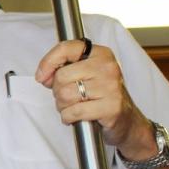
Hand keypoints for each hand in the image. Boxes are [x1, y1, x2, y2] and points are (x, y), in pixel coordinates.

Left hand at [34, 38, 153, 155]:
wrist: (127, 120)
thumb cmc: (101, 95)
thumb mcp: (83, 74)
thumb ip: (61, 69)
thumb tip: (43, 75)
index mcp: (100, 53)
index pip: (65, 48)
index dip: (47, 62)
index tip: (41, 76)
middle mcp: (107, 67)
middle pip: (61, 76)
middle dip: (57, 91)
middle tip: (68, 97)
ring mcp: (111, 86)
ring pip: (65, 95)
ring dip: (62, 106)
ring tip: (73, 106)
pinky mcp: (111, 106)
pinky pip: (74, 111)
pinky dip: (68, 117)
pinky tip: (76, 116)